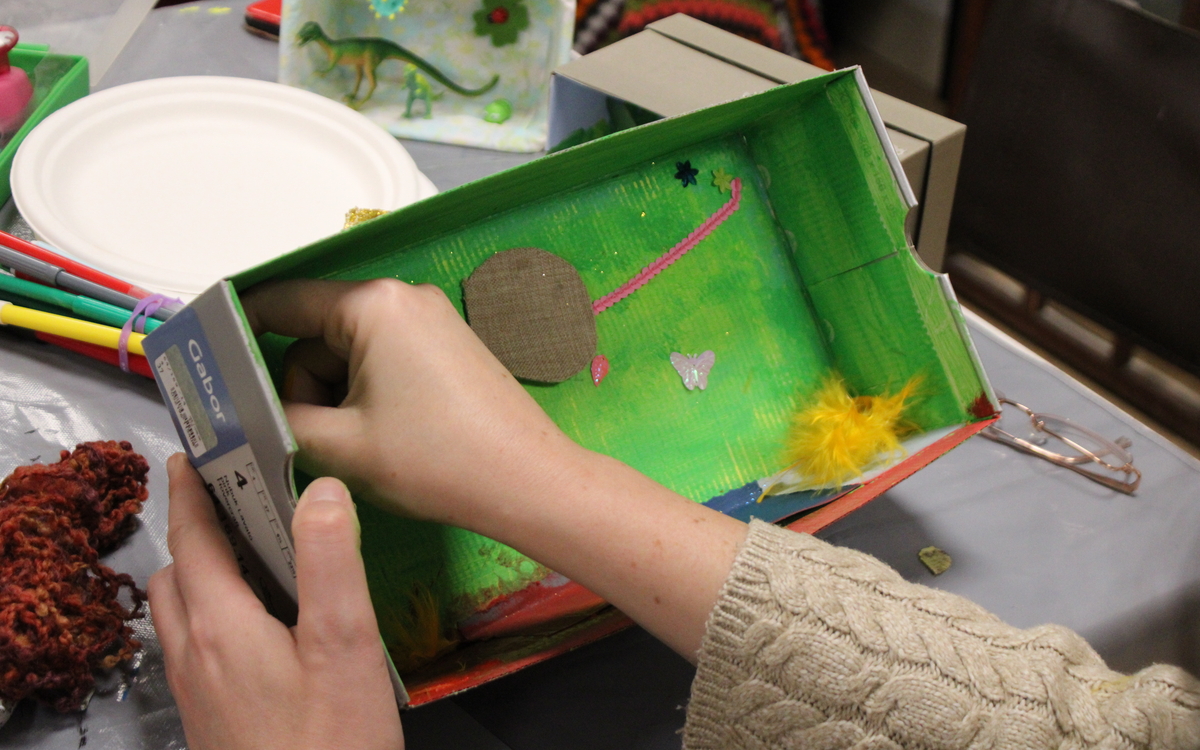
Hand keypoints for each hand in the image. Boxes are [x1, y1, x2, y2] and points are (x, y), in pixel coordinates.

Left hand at [148, 454, 402, 749]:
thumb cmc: (332, 741)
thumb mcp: (344, 644)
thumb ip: (330, 561)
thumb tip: (321, 488)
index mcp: (221, 626)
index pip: (192, 539)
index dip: (192, 491)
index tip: (194, 452)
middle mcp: (195, 657)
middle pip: (176, 575)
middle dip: (194, 530)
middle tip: (234, 499)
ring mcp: (199, 695)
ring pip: (180, 616)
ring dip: (199, 575)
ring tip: (249, 558)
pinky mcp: (213, 722)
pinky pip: (195, 650)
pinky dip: (211, 616)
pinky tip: (260, 629)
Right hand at [242, 279, 581, 527]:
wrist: (527, 482)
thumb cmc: (436, 460)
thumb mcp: (339, 446)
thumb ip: (278, 420)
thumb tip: (244, 412)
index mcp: (372, 305)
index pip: (283, 302)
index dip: (238, 329)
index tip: (207, 358)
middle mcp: (402, 298)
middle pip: (316, 334)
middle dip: (301, 387)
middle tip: (303, 440)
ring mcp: (430, 321)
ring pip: (348, 354)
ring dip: (334, 398)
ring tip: (353, 449)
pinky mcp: (447, 348)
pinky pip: (382, 361)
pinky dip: (365, 396)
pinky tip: (377, 439)